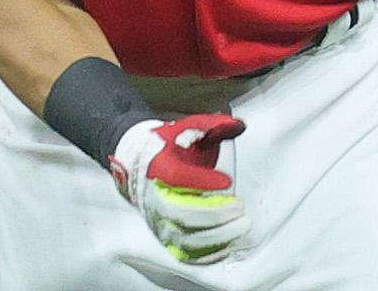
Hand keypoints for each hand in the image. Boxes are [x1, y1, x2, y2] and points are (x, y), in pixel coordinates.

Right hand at [109, 115, 249, 263]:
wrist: (136, 161)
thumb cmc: (166, 146)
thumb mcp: (187, 130)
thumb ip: (212, 126)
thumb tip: (239, 125)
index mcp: (158, 170)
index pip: (179, 178)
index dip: (204, 182)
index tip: (227, 181)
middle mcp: (155, 199)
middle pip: (185, 214)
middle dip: (217, 214)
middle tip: (240, 207)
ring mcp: (159, 220)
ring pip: (186, 238)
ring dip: (217, 235)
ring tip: (240, 225)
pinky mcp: (164, 235)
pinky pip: (185, 252)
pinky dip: (207, 253)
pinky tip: (227, 243)